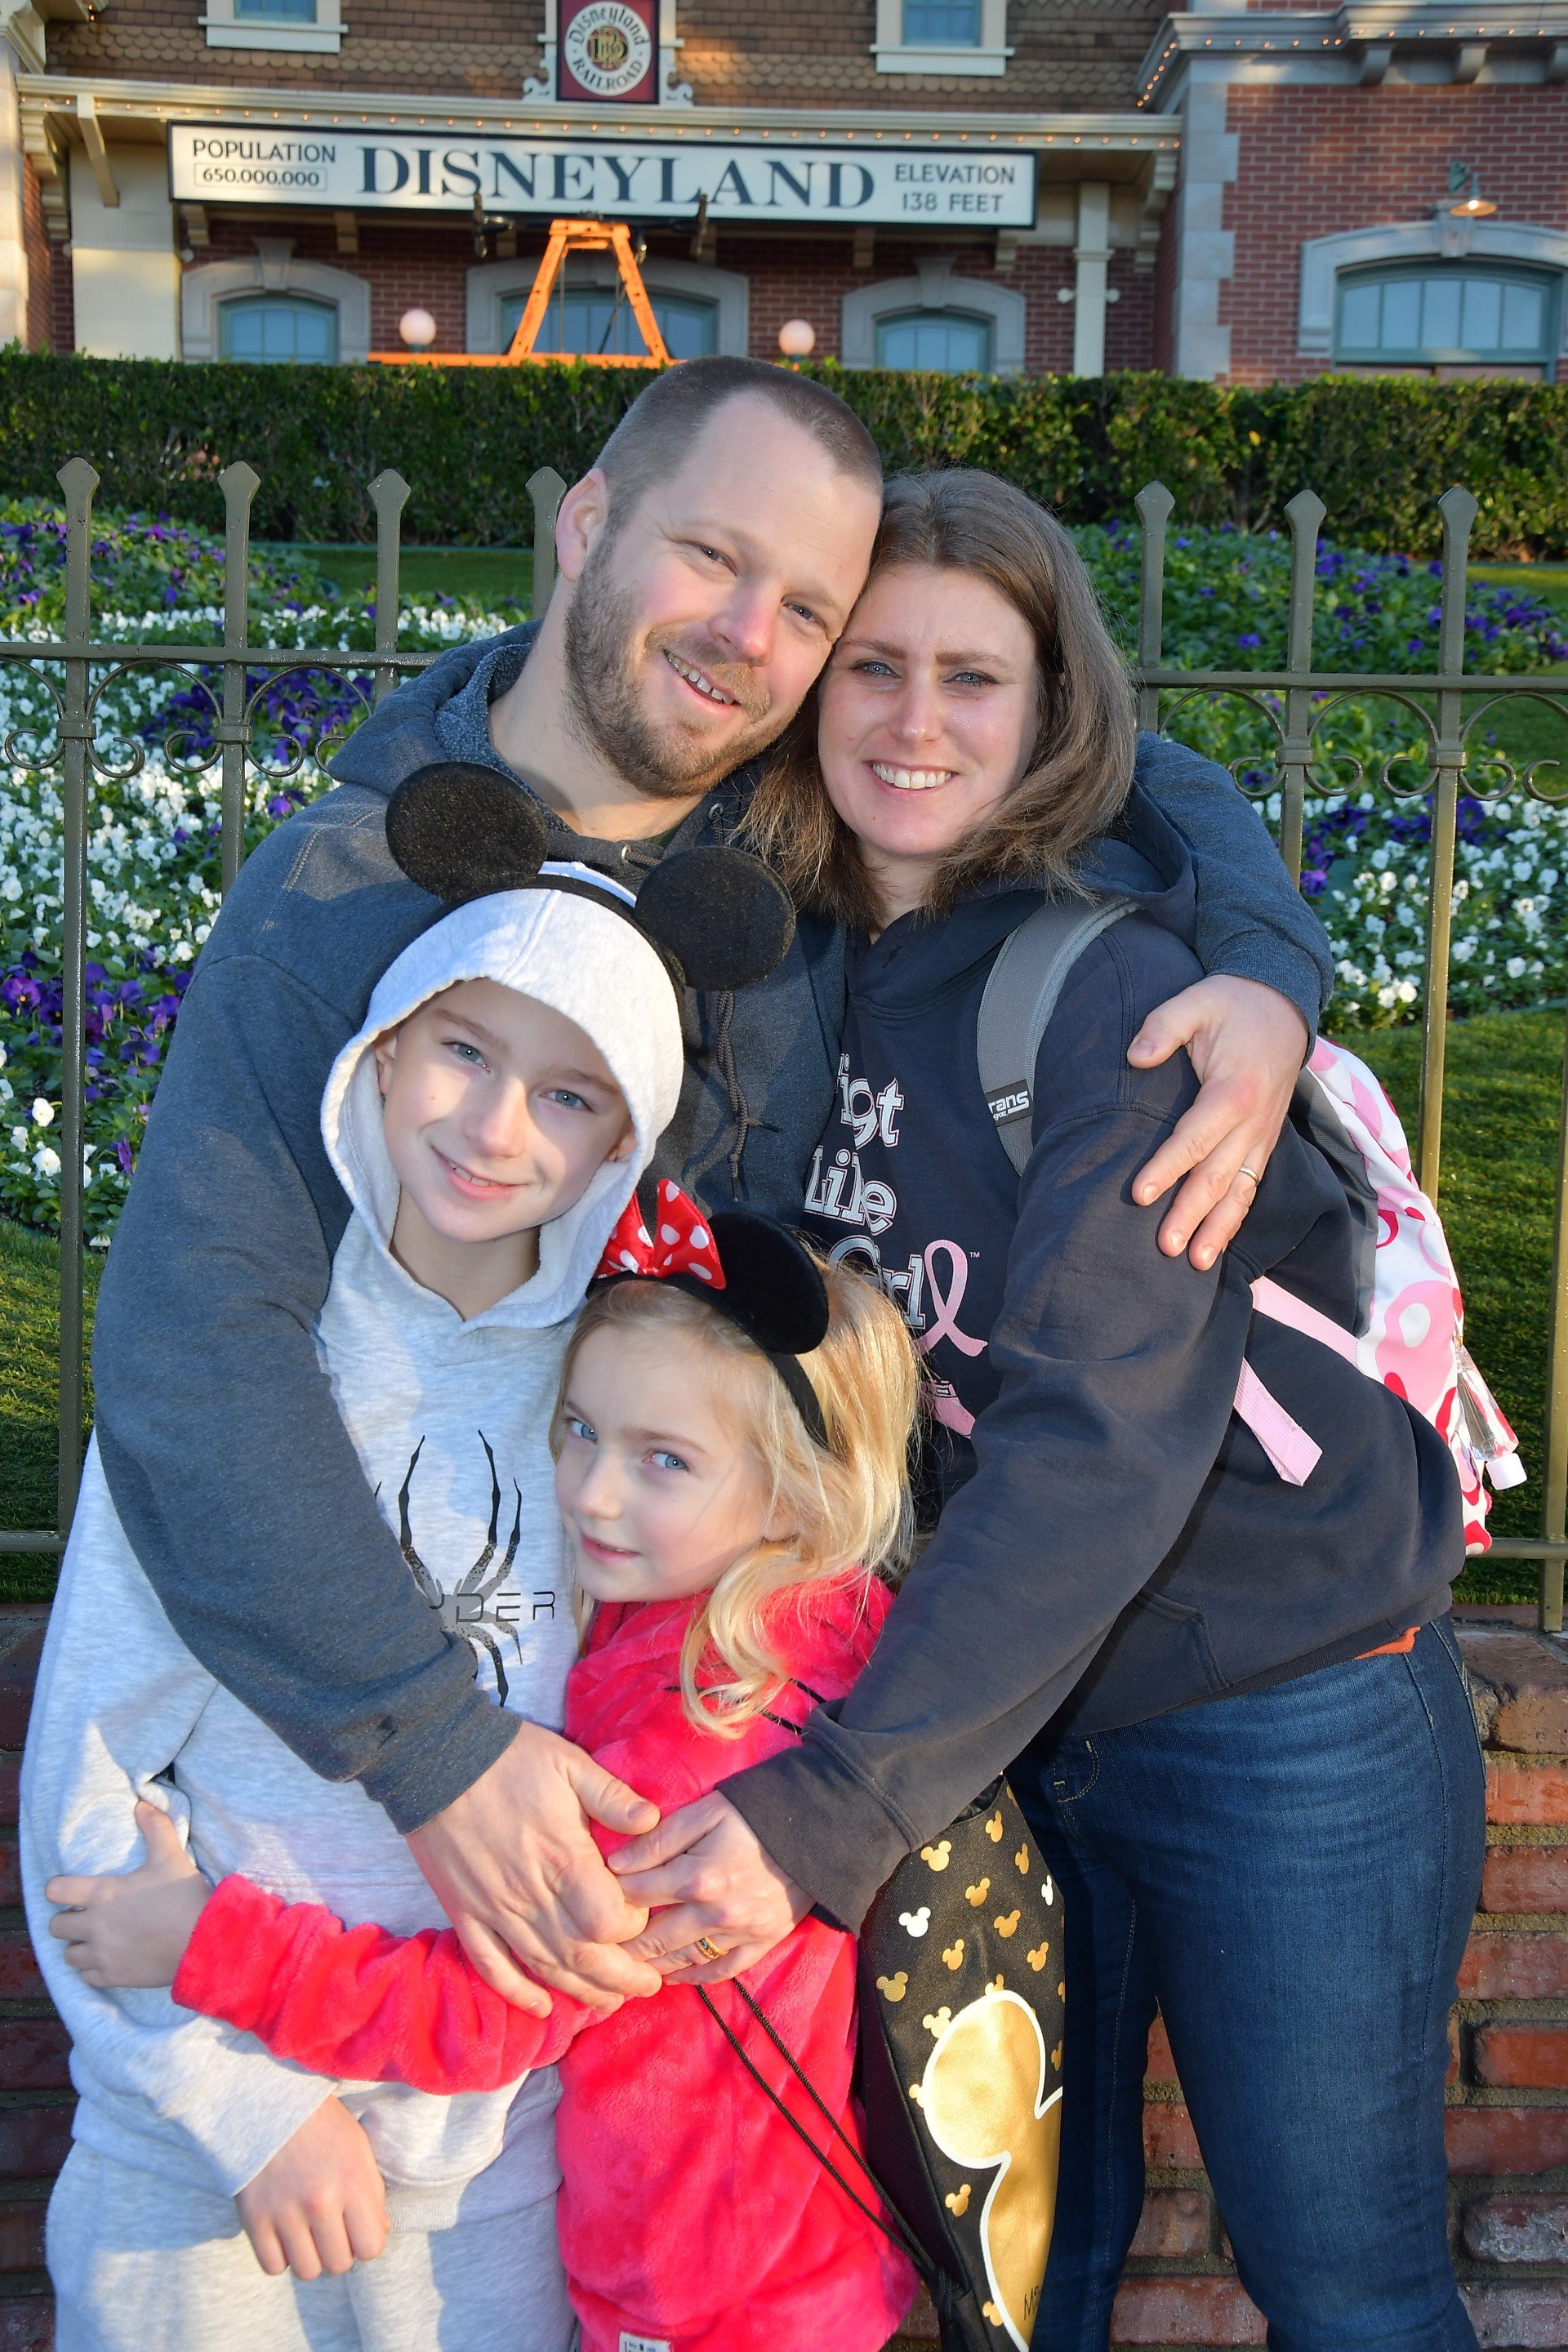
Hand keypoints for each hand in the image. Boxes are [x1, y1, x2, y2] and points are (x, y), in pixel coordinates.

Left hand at [46, 1800, 210, 1988]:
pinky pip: (86, 1977)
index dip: (58, 1888)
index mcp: (102, 1894)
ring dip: (78, 1946)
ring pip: (68, 1955)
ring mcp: (102, 1955)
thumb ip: (155, 1828)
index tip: (70, 1889)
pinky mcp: (113, 1977)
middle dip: (67, 1919)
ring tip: (95, 1939)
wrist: (203, 1942)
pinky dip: (93, 1969)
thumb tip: (143, 1803)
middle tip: (86, 1915)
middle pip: (55, 1926)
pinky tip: (108, 1959)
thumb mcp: (170, 1857)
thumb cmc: (183, 1897)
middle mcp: (94, 1925)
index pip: (54, 1891)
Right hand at [235, 2097, 387, 2278]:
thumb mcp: (358, 2148)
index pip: (371, 2248)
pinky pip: (272, 2266)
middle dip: (339, 2251)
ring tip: (308, 2233)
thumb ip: (373, 2192)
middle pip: (338, 2265)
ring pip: (307, 2271)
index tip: (357, 2229)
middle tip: (331, 2230)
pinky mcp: (254, 2219)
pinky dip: (280, 2257)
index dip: (366, 2242)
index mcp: (352, 2183)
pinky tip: (284, 2233)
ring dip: (310, 2257)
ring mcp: (285, 2213)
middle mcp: (320, 2203)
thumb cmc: (322, 2125)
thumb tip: (378, 2233)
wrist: (270, 2102)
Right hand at [405, 1718, 662, 2016]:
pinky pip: (491, 1966)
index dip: (632, 1929)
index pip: (607, 1921)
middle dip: (620, 1979)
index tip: (642, 1919)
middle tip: (646, 1987)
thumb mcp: (569, 1763)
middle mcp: (530, 1895)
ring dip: (580, 1992)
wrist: (434, 1760)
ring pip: (544, 1968)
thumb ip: (613, 1797)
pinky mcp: (465, 1914)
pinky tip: (542, 2007)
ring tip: (609, 2003)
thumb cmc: (509, 1758)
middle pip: (582, 1956)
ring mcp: (494, 1910)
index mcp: (562, 1859)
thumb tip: (652, 1823)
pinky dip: (517, 1992)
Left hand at [610, 1793, 807, 1982]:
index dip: (610, 1897)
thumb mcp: (706, 1810)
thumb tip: (616, 1864)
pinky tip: (674, 1976)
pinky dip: (693, 1977)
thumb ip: (660, 1838)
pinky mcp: (761, 1942)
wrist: (819, 1828)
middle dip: (622, 1944)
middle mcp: (714, 1913)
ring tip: (625, 1966)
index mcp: (697, 1876)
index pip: (637, 1896)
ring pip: (682, 1961)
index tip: (592, 1900)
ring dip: (651, 1966)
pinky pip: (720, 1971)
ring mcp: (739, 1933)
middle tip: (597, 1947)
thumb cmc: (757, 1811)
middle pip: (654, 1939)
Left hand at [1128, 976, 1307, 1270]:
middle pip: (1218, 1175)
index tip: (1138, 1194)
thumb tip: (1135, 1056)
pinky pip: (1251, 1185)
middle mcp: (1253, 1121)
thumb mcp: (1196, 1000)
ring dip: (1218, 1227)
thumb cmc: (1233, 1004)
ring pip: (1240, 1190)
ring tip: (1196, 1261)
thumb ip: (1163, 1025)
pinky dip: (1236, 1215)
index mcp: (1233, 1089)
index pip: (1195, 1137)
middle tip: (1164, 1247)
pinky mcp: (1265, 1141)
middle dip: (1191, 1214)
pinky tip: (1218, 1241)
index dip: (1166, 1167)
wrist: (1283, 1005)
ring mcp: (1263, 1135)